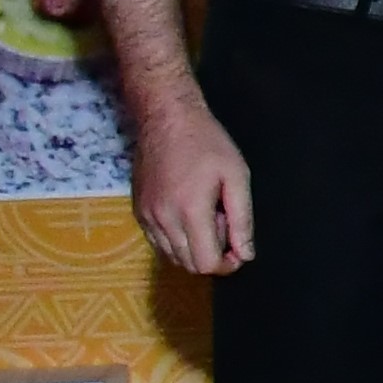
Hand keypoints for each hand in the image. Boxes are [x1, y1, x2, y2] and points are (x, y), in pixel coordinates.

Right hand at [127, 96, 255, 276]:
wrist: (166, 118)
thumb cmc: (207, 143)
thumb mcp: (236, 176)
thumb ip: (242, 219)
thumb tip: (245, 254)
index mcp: (190, 211)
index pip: (205, 263)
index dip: (227, 264)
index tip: (238, 249)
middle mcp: (162, 219)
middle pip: (188, 264)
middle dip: (211, 253)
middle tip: (222, 222)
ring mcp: (146, 216)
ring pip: (171, 256)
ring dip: (193, 247)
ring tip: (205, 215)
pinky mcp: (137, 211)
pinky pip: (157, 242)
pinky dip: (176, 239)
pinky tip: (187, 213)